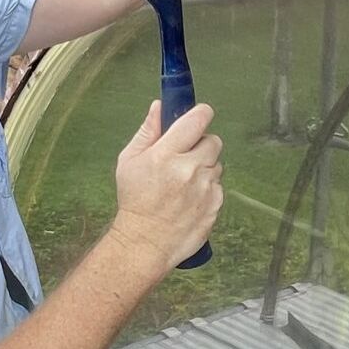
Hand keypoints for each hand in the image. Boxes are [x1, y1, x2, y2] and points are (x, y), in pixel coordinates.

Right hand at [111, 101, 223, 269]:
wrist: (145, 241)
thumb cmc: (135, 200)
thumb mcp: (129, 161)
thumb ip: (148, 131)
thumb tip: (159, 107)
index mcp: (167, 154)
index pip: (198, 119)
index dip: (200, 114)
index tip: (197, 117)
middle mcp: (190, 169)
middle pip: (213, 140)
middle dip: (201, 144)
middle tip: (184, 157)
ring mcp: (206, 188)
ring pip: (216, 164)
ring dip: (204, 168)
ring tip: (184, 183)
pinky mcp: (216, 205)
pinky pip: (218, 186)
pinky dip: (208, 189)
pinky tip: (190, 198)